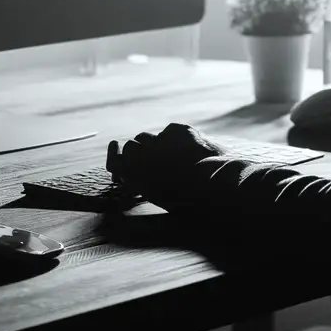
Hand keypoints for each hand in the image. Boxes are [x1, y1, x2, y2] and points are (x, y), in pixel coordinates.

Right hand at [110, 123, 227, 196]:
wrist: (216, 184)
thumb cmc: (188, 200)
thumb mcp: (158, 196)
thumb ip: (141, 182)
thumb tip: (132, 175)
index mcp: (136, 174)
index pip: (115, 160)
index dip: (114, 155)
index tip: (115, 150)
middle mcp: (144, 153)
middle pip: (131, 146)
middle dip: (138, 153)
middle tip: (149, 161)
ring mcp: (160, 139)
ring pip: (148, 136)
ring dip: (154, 144)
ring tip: (169, 156)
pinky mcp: (178, 130)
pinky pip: (170, 131)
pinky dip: (175, 138)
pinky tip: (188, 149)